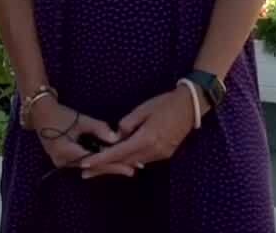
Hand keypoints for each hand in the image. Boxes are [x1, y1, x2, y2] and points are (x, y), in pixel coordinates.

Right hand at [30, 97, 125, 173]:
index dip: (114, 164)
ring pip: (89, 165)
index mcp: (67, 152)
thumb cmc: (60, 114)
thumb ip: (99, 129)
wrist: (40, 113)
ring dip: (106, 164)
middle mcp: (64, 162)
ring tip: (126, 165)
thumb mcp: (81, 120)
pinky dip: (96, 160)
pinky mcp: (63, 159)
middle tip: (134, 168)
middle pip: (93, 166)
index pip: (95, 161)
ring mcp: (62, 162)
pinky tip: (110, 160)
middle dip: (113, 166)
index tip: (130, 168)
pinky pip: (83, 162)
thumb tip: (117, 138)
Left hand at [79, 85, 197, 178]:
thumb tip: (117, 136)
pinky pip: (144, 159)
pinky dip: (130, 159)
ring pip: (134, 163)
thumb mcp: (143, 109)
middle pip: (124, 163)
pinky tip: (120, 159)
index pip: (118, 153)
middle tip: (85, 172)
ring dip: (117, 164)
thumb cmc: (165, 103)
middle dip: (104, 167)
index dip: (101, 159)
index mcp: (146, 138)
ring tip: (99, 167)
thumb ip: (127, 124)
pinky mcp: (165, 154)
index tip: (85, 164)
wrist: (191, 106)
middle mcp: (153, 151)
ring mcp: (160, 154)